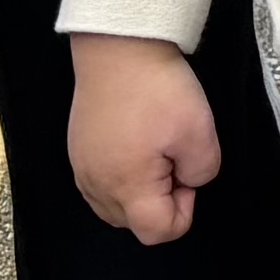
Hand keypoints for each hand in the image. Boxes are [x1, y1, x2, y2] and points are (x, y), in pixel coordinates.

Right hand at [68, 31, 220, 244]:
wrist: (118, 47)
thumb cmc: (157, 88)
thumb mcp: (200, 132)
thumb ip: (202, 172)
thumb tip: (188, 181)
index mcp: (126, 186)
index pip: (157, 232)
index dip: (184, 212)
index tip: (189, 176)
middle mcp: (96, 184)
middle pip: (133, 224)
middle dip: (161, 202)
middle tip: (174, 160)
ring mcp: (81, 168)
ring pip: (114, 207)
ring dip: (140, 192)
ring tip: (155, 151)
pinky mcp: (77, 150)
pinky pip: (99, 184)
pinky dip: (121, 177)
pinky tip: (135, 144)